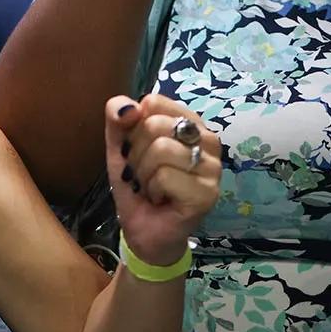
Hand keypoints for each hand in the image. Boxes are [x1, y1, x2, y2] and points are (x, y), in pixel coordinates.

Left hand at [104, 94, 220, 267]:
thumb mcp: (120, 146)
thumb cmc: (137, 185)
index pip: (153, 102)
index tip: (138, 150)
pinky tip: (162, 200)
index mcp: (188, 122)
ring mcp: (212, 167)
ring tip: (152, 188)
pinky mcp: (209, 192)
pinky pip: (165, 176)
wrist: (143, 230)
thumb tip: (128, 106)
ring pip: (160, 150)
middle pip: (154, 125)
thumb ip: (118, 117)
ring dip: (143, 174)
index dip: (133, 128)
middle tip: (144, 174)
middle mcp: (207, 139)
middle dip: (136, 154)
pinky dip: (152, 190)